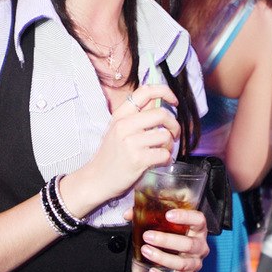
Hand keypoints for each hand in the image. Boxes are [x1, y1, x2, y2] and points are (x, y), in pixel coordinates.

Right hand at [88, 85, 179, 202]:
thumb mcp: (117, 129)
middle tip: (173, 134)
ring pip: (165, 136)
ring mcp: (130, 142)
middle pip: (161, 114)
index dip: (165, 92)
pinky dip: (167, 159)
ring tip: (162, 151)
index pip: (145, 92)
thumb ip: (136, 115)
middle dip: (174, 125)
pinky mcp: (138, 159)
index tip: (174, 101)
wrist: (96, 179)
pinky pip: (164, 154)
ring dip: (170, 145)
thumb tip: (158, 100)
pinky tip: (160, 162)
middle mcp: (124, 125)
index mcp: (120, 115)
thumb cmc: (110, 155)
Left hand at [123, 206, 208, 271]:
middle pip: (189, 244)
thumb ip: (147, 214)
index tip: (168, 215)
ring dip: (162, 258)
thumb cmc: (173, 234)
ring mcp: (195, 263)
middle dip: (166, 240)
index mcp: (198, 229)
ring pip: (182, 263)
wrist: (179, 252)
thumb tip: (128, 214)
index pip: (198, 220)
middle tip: (148, 236)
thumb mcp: (164, 221)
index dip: (185, 216)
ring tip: (146, 250)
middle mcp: (200, 246)